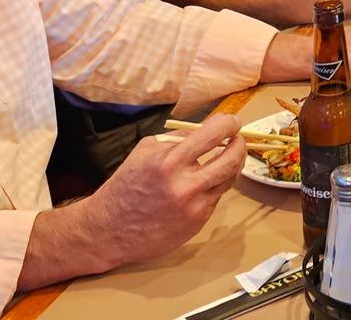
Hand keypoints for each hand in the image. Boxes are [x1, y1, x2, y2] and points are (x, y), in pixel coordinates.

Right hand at [81, 114, 246, 267]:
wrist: (110, 229)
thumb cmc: (126, 185)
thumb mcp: (145, 151)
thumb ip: (179, 138)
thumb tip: (210, 126)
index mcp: (169, 162)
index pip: (213, 135)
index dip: (228, 124)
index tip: (232, 121)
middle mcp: (185, 185)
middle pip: (231, 159)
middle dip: (240, 145)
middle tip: (238, 139)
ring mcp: (194, 206)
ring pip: (229, 179)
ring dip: (232, 165)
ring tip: (226, 156)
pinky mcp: (197, 222)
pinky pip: (216, 197)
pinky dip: (213, 186)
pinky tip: (203, 182)